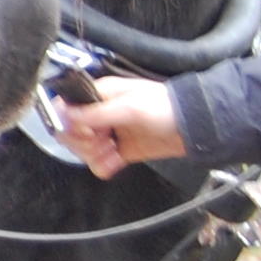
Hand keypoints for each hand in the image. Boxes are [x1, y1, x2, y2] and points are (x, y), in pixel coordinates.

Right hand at [53, 75, 186, 178]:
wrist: (196, 127)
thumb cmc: (168, 108)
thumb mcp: (130, 107)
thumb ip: (95, 113)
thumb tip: (64, 113)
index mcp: (100, 95)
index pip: (66, 108)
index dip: (68, 123)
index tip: (84, 132)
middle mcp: (101, 113)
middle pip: (71, 133)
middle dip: (83, 143)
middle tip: (102, 143)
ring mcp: (110, 132)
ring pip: (84, 150)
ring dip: (95, 155)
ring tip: (113, 153)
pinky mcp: (120, 150)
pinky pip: (99, 162)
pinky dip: (104, 165)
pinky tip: (117, 162)